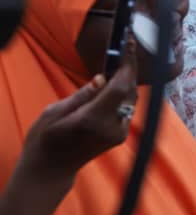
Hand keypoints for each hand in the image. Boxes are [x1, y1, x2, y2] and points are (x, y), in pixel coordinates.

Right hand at [15, 35, 137, 188]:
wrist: (51, 168)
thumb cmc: (45, 138)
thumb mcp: (54, 112)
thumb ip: (82, 95)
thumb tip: (102, 78)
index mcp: (93, 119)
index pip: (120, 88)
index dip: (127, 66)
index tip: (129, 46)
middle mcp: (111, 127)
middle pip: (130, 93)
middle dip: (129, 71)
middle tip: (127, 49)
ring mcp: (118, 134)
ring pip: (131, 101)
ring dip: (128, 81)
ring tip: (121, 63)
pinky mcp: (120, 136)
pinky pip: (127, 109)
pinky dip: (124, 94)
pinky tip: (116, 83)